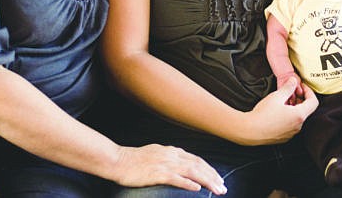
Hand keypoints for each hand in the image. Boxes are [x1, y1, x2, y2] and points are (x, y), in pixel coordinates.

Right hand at [112, 144, 226, 193]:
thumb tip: (180, 164)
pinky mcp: (157, 173)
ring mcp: (165, 163)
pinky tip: (198, 189)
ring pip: (192, 171)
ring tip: (217, 189)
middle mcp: (172, 155)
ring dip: (207, 181)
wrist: (117, 160)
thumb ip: (169, 158)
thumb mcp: (156, 154)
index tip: (218, 178)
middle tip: (223, 187)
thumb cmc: (134, 159)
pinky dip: (189, 183)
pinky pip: (177, 179)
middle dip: (213, 176)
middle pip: (198, 165)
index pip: (196, 159)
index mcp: (172, 151)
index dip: (209, 169)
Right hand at [241, 77, 317, 144]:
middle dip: (300, 99)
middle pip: (306, 110)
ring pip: (297, 117)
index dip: (309, 92)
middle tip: (290, 92)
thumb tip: (294, 81)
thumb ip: (288, 87)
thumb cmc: (263, 115)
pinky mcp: (284, 137)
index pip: (314, 102)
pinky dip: (288, 116)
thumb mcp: (277, 96)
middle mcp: (298, 126)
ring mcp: (291, 133)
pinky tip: (277, 112)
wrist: (250, 131)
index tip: (302, 87)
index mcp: (299, 115)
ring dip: (293, 108)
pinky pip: (291, 124)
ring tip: (282, 101)